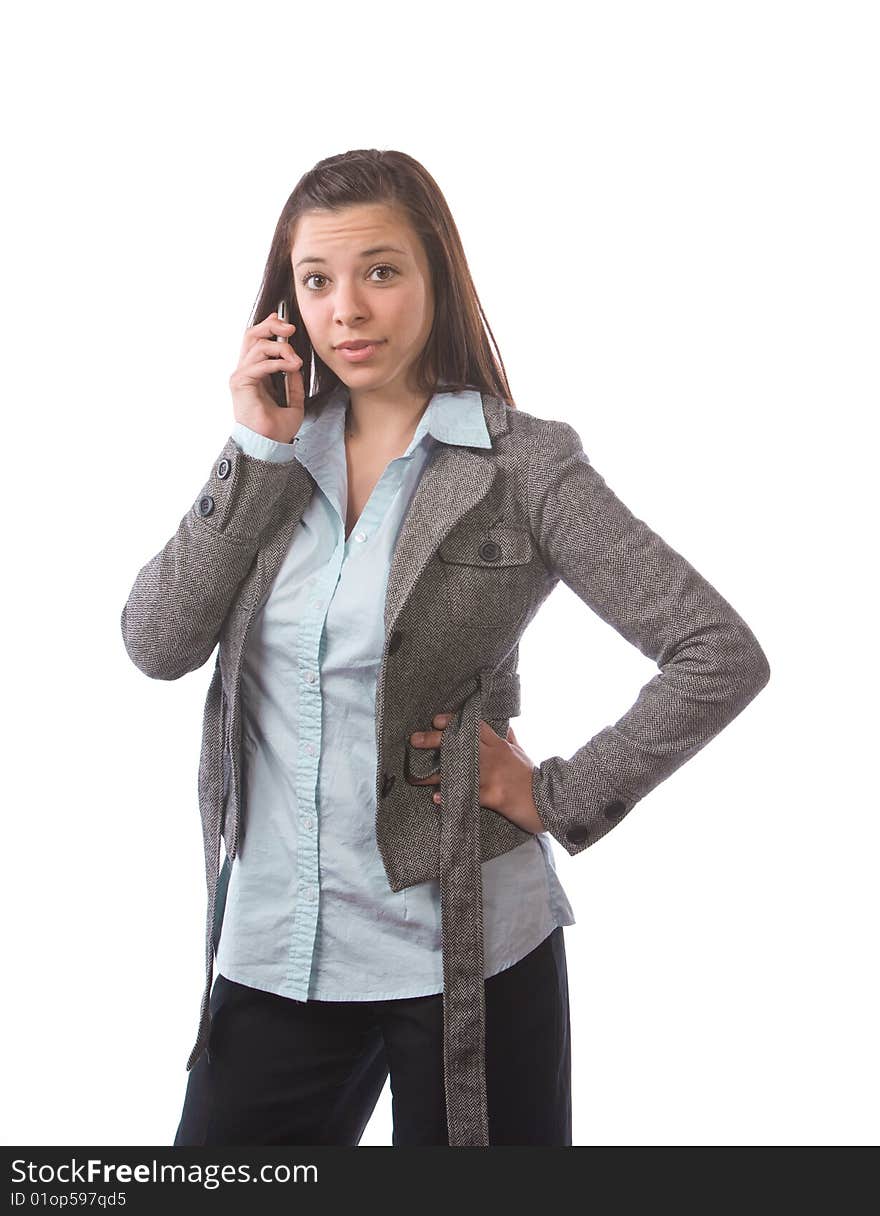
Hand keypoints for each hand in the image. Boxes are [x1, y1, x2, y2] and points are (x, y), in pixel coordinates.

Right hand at [229, 311, 306, 442]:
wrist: (269, 445)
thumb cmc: (277, 428)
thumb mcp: (293, 401)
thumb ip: (294, 382)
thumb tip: (296, 364)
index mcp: (255, 374)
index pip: (257, 340)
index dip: (269, 326)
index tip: (286, 323)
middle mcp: (245, 371)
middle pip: (252, 335)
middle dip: (272, 327)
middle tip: (291, 330)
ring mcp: (241, 376)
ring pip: (257, 346)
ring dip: (281, 349)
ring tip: (296, 361)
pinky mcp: (240, 383)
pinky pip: (259, 364)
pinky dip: (277, 363)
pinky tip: (292, 368)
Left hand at [408, 714, 546, 834]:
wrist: (548, 800)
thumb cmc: (532, 777)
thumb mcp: (522, 753)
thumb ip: (510, 739)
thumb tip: (505, 725)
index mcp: (499, 745)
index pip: (474, 727)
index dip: (454, 722)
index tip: (436, 720)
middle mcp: (493, 757)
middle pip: (460, 744)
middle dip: (435, 741)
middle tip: (414, 739)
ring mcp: (492, 776)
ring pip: (458, 770)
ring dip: (434, 774)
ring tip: (414, 776)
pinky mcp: (493, 796)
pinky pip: (467, 795)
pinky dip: (450, 797)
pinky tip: (435, 797)